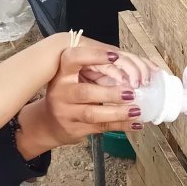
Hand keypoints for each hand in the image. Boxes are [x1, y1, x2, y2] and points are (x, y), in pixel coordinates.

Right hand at [14, 45, 158, 158]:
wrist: (49, 122)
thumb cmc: (69, 93)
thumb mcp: (73, 77)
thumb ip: (96, 70)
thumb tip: (131, 68)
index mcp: (62, 73)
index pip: (73, 59)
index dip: (95, 56)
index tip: (115, 56)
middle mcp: (61, 92)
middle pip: (85, 92)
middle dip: (110, 93)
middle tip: (131, 92)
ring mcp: (66, 113)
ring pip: (93, 114)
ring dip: (117, 112)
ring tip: (137, 110)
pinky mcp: (75, 129)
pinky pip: (101, 127)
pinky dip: (121, 126)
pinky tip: (136, 124)